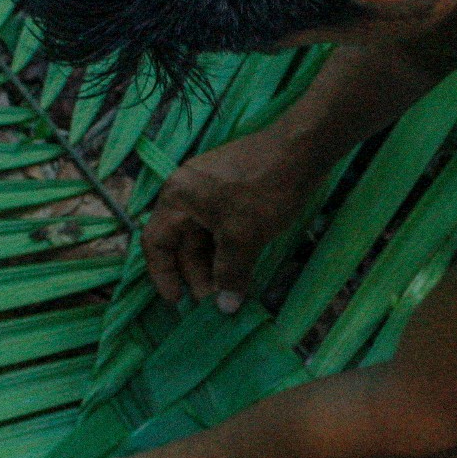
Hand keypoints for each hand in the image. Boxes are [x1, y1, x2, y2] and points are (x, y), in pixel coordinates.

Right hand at [144, 127, 321, 310]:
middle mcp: (188, 192)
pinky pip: (223, 226)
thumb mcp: (243, 237)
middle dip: (197, 274)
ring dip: (215, 264)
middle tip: (217, 302)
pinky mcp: (234, 190)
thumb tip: (225, 308)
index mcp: (177, 198)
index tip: (178, 301)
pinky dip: (229, 249)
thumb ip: (230, 273)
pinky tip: (244, 269)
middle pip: (182, 242)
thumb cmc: (263, 190)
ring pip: (206, 236)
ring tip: (231, 291)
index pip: (155, 241)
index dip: (163, 274)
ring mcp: (212, 189)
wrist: (301, 149)